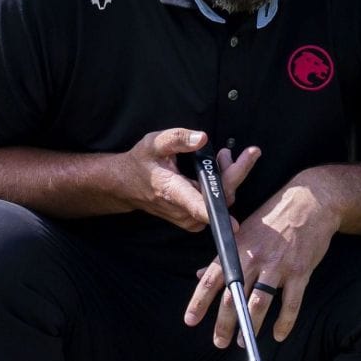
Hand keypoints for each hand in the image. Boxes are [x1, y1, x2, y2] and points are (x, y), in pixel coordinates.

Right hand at [118, 128, 260, 231]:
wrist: (126, 185)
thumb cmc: (140, 164)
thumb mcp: (153, 144)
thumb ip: (177, 138)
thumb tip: (202, 139)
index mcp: (173, 192)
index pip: (201, 208)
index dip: (220, 213)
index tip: (235, 221)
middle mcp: (183, 211)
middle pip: (221, 198)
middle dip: (232, 173)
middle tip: (225, 153)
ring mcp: (189, 218)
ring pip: (222, 201)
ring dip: (226, 178)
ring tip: (220, 158)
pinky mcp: (193, 220)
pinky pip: (215, 206)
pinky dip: (219, 188)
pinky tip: (212, 173)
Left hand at [183, 172, 340, 346]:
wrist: (311, 202)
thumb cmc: (274, 216)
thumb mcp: (243, 231)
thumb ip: (223, 256)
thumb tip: (200, 274)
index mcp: (236, 248)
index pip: (211, 279)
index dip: (199, 301)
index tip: (191, 321)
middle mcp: (254, 258)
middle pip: (234, 297)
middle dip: (225, 323)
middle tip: (219, 342)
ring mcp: (278, 266)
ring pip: (260, 303)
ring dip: (251, 326)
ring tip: (245, 341)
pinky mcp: (300, 271)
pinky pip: (291, 302)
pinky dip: (285, 321)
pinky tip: (279, 334)